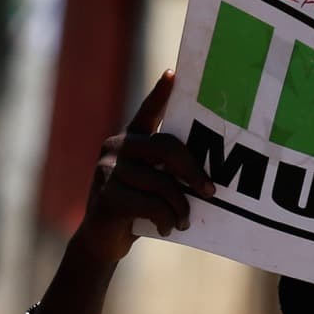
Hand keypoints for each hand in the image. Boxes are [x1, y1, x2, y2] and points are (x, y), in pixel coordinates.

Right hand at [72, 71, 214, 265]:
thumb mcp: (155, 186)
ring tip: (183, 221)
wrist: (103, 240)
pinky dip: (166, 219)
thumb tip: (210, 180)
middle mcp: (116, 148)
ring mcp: (107, 170)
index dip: (161, 93)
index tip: (174, 73)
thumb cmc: (138, 209)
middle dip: (194, 171)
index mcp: (131, 141)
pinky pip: (152, 205)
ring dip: (181, 207)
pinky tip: (166, 228)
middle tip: (210, 192)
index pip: (148, 111)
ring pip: (163, 183)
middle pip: (167, 147)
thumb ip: (170, 173)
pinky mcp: (106, 195)